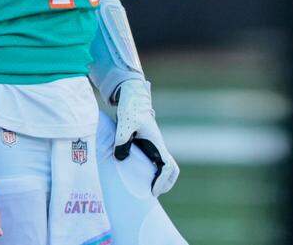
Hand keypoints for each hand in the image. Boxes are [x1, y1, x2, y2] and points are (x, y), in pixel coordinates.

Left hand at [113, 79, 179, 195]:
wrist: (133, 98)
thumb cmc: (131, 110)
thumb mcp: (125, 123)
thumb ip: (122, 140)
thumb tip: (120, 158)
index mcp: (156, 143)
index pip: (167, 166)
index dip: (162, 181)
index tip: (153, 191)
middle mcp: (158, 146)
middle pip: (172, 169)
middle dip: (166, 183)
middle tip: (153, 193)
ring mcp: (154, 146)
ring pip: (165, 166)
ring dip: (161, 178)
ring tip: (147, 189)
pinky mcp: (148, 145)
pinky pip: (155, 162)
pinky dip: (153, 172)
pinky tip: (139, 177)